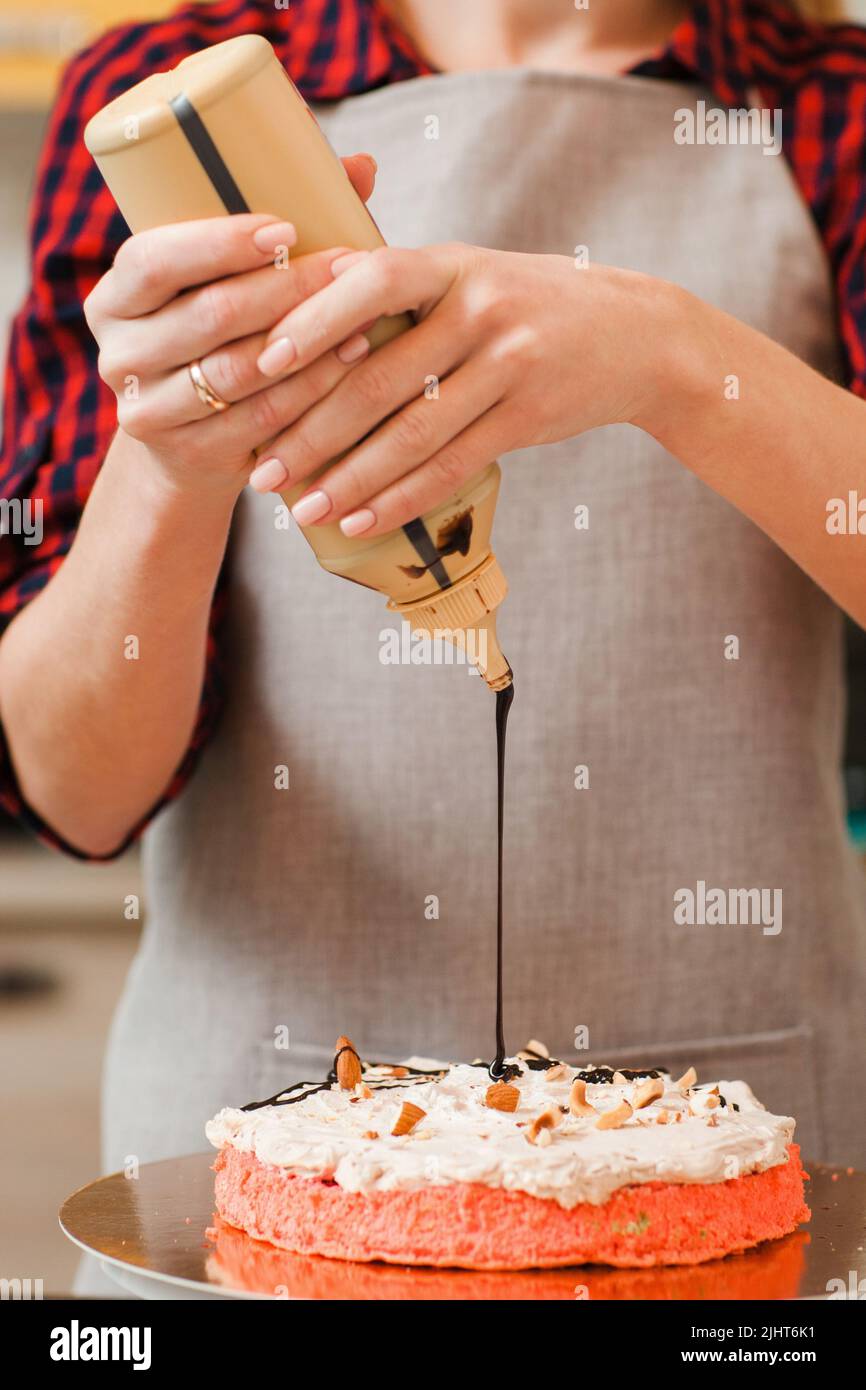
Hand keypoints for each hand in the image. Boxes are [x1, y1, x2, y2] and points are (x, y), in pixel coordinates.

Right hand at [84, 154, 378, 500]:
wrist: (187, 444)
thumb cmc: (217, 341)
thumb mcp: (221, 286)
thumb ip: (276, 230)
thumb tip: (363, 165)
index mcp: (114, 297)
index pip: (155, 259)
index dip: (221, 244)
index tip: (286, 229)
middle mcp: (120, 354)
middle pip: (209, 316)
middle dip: (287, 289)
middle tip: (348, 267)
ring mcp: (149, 410)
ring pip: (240, 370)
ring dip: (309, 340)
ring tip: (364, 314)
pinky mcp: (187, 453)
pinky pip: (261, 418)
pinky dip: (312, 389)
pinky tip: (350, 362)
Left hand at [251, 241, 675, 533]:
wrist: (636, 334)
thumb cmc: (529, 303)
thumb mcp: (471, 272)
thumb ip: (402, 284)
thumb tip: (314, 295)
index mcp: (453, 263)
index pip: (373, 282)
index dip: (314, 321)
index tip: (260, 363)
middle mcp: (482, 308)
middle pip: (381, 375)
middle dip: (311, 429)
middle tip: (261, 470)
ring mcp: (510, 364)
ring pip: (413, 432)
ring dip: (350, 478)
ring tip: (300, 510)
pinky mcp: (529, 416)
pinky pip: (453, 466)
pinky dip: (402, 498)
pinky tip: (361, 520)